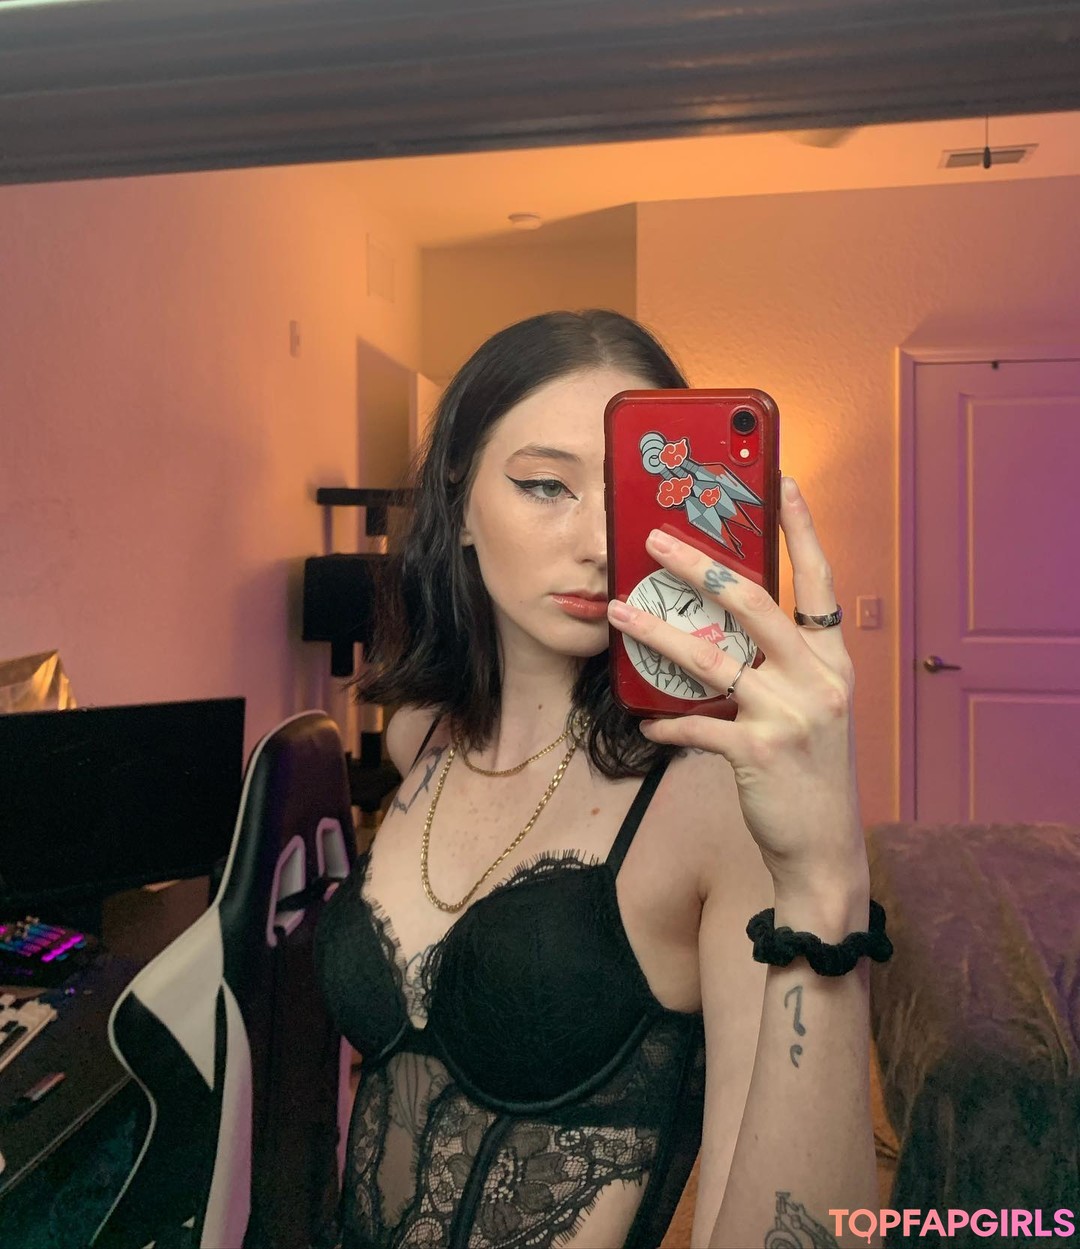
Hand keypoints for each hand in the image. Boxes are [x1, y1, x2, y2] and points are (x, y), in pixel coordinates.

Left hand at [606, 477, 864, 895]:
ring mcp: (791, 713)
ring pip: (711, 657)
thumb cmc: (809, 772)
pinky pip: (697, 725)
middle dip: (697, 565)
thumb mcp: (811, 709)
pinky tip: (649, 722)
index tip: (782, 480)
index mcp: (831, 659)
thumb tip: (717, 630)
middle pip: (752, 603)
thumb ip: (779, 667)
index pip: (820, 579)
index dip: (802, 529)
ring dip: (657, 632)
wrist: (823, 847)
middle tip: (654, 539)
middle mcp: (818, 677)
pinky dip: (668, 722)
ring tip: (619, 609)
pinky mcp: (759, 751)